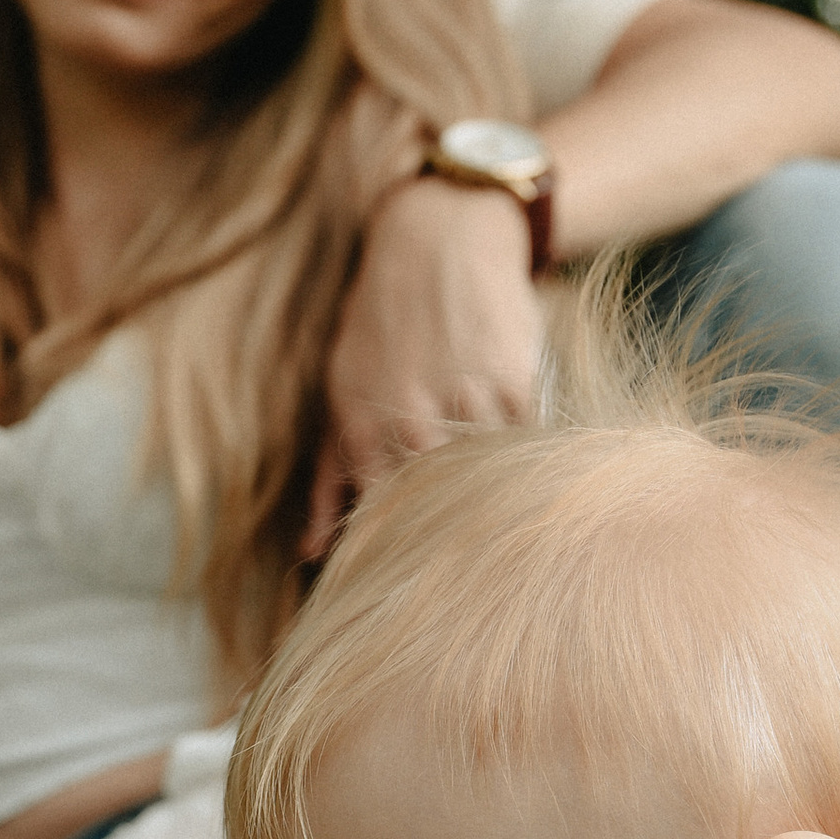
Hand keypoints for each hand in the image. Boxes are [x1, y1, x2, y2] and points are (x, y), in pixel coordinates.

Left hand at [310, 173, 547, 557]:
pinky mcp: (516, 386)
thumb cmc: (381, 323)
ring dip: (492, 516)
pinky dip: (525, 474)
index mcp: (363, 432)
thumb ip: (328, 476)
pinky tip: (527, 492)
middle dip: (445, 551)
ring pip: (484, 489)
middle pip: (434, 517)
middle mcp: (412, 423)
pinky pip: (524, 452)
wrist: (440, 239)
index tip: (404, 599)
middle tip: (458, 586)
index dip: (392, 564)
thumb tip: (311, 554)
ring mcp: (466, 405)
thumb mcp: (339, 390)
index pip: (377, 525)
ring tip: (499, 546)